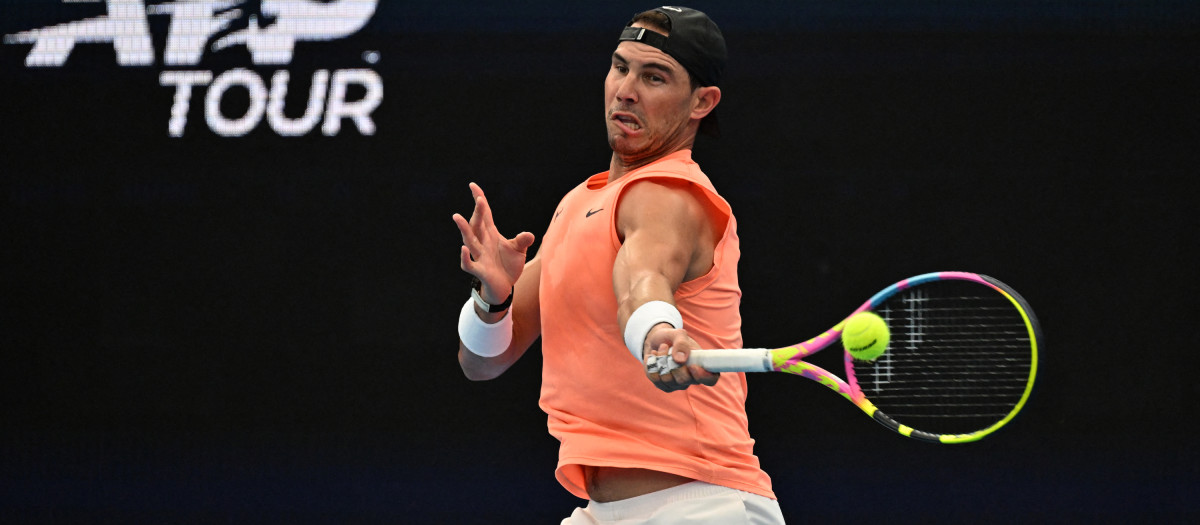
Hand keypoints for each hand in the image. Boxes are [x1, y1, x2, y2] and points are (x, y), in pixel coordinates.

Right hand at [452, 183, 535, 301]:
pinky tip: (463, 249)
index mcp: (490, 234)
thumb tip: (529, 234)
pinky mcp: (480, 270)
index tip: (473, 186)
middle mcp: (482, 242)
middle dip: (477, 212)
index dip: (479, 200)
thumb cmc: (508, 266)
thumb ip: (522, 241)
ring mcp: (479, 256)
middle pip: (478, 224)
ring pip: (469, 240)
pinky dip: (465, 257)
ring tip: (457, 217)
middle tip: (478, 199)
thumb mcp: (519, 250)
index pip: (484, 214)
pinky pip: (469, 263)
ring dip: (464, 229)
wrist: (504, 287)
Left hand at [643, 324, 718, 391]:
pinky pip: (655, 379)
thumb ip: (681, 343)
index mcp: (702, 366)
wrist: (656, 341)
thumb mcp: (678, 334)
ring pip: (668, 380)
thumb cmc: (672, 338)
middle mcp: (692, 379)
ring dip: (660, 360)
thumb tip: (680, 360)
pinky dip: (652, 365)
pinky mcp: (664, 385)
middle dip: (673, 363)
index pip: (711, 380)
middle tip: (667, 347)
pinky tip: (654, 356)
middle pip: (684, 380)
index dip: (703, 376)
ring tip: (661, 348)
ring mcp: (677, 384)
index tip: (692, 366)